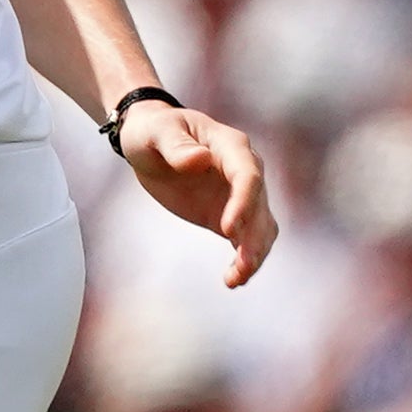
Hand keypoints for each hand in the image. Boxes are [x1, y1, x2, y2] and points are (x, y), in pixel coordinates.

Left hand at [115, 97, 273, 286]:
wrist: (151, 141)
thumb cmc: (154, 130)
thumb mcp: (157, 132)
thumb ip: (176, 146)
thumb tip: (200, 160)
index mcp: (231, 145)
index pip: (248, 175)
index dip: (243, 202)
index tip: (228, 229)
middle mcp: (244, 169)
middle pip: (259, 206)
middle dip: (253, 237)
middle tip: (241, 267)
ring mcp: (240, 194)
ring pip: (260, 227)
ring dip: (254, 254)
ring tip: (236, 279)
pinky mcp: (229, 215)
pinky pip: (246, 239)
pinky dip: (244, 260)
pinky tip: (233, 281)